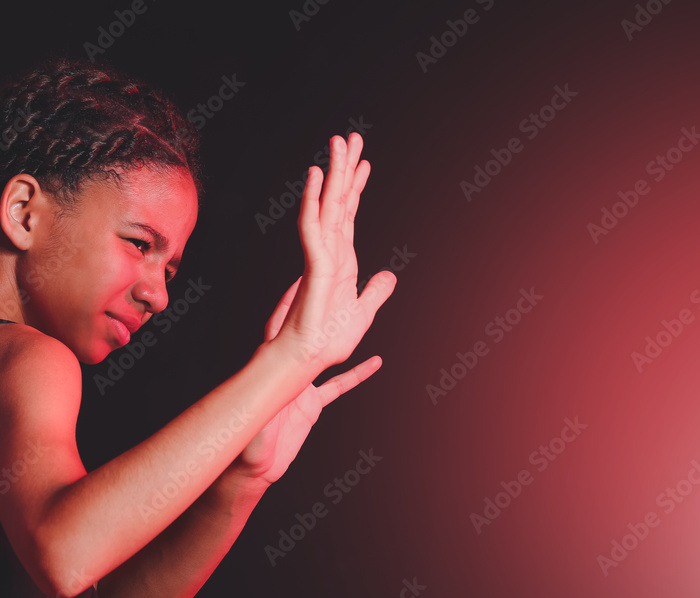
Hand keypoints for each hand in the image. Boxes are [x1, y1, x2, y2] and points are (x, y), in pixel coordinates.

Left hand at [229, 276, 384, 484]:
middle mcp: (288, 375)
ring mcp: (301, 388)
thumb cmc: (247, 452)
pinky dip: (356, 374)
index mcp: (273, 374)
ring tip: (364, 315)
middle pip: (309, 334)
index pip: (282, 329)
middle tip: (340, 285)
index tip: (305, 278)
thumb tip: (258, 399)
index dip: (292, 302)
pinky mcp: (311, 406)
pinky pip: (338, 385)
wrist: (253, 473)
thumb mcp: (254, 429)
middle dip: (323, 311)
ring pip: (327, 356)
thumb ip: (261, 415)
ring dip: (344, 338)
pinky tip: (374, 362)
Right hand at [270, 133, 395, 372]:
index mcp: (342, 259)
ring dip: (333, 173)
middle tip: (350, 137)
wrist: (309, 359)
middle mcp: (330, 251)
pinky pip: (313, 227)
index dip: (356, 187)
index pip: (349, 214)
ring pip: (328, 205)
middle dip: (345, 168)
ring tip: (338, 144)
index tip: (363, 162)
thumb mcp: (362, 312)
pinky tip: (316, 177)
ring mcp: (321, 255)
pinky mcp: (315, 265)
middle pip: (339, 200)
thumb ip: (375, 292)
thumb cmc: (328, 340)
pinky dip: (314, 201)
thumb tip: (389, 275)